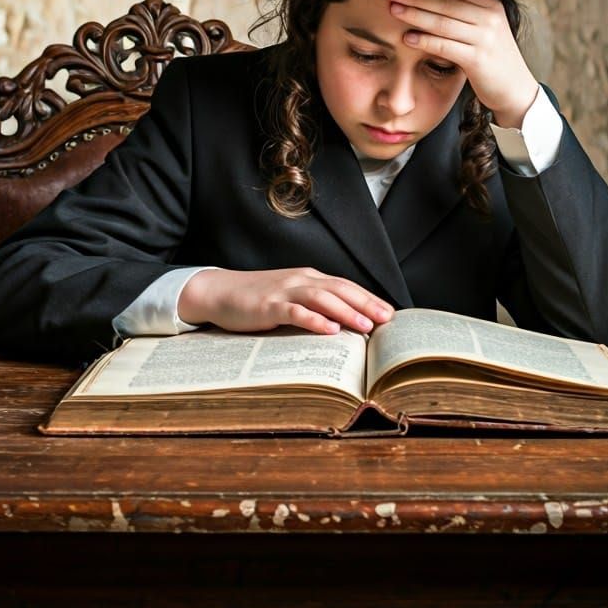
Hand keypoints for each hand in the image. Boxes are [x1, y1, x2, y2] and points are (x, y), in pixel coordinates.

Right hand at [177, 267, 394, 334]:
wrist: (217, 291)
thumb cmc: (255, 298)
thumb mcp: (288, 296)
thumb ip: (312, 304)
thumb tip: (341, 323)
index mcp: (307, 278)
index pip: (345, 286)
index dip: (368, 298)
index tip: (389, 312)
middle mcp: (300, 280)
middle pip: (339, 289)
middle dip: (366, 303)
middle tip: (387, 319)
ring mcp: (284, 292)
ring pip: (322, 298)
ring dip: (346, 311)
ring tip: (366, 325)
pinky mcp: (268, 306)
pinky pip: (295, 312)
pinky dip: (314, 320)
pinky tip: (330, 330)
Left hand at [387, 0, 537, 128]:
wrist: (515, 89)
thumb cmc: (493, 58)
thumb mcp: (484, 29)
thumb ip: (464, 13)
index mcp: (490, 4)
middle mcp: (490, 17)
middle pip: (446, 2)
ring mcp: (486, 38)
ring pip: (443, 22)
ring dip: (416, 15)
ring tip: (394, 11)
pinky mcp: (479, 59)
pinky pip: (445, 46)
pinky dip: (424, 41)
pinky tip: (407, 39)